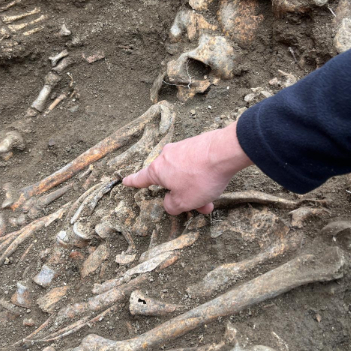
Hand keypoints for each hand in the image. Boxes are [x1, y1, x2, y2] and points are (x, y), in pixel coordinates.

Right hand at [122, 121, 252, 214]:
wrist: (225, 151)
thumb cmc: (200, 177)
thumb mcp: (184, 201)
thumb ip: (172, 206)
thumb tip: (170, 203)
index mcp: (158, 170)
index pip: (141, 179)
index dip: (133, 182)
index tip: (125, 181)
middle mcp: (167, 156)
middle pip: (171, 180)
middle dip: (183, 195)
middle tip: (198, 206)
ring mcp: (182, 148)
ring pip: (185, 174)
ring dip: (196, 187)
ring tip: (212, 198)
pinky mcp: (197, 144)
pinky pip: (196, 164)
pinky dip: (203, 175)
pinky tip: (216, 181)